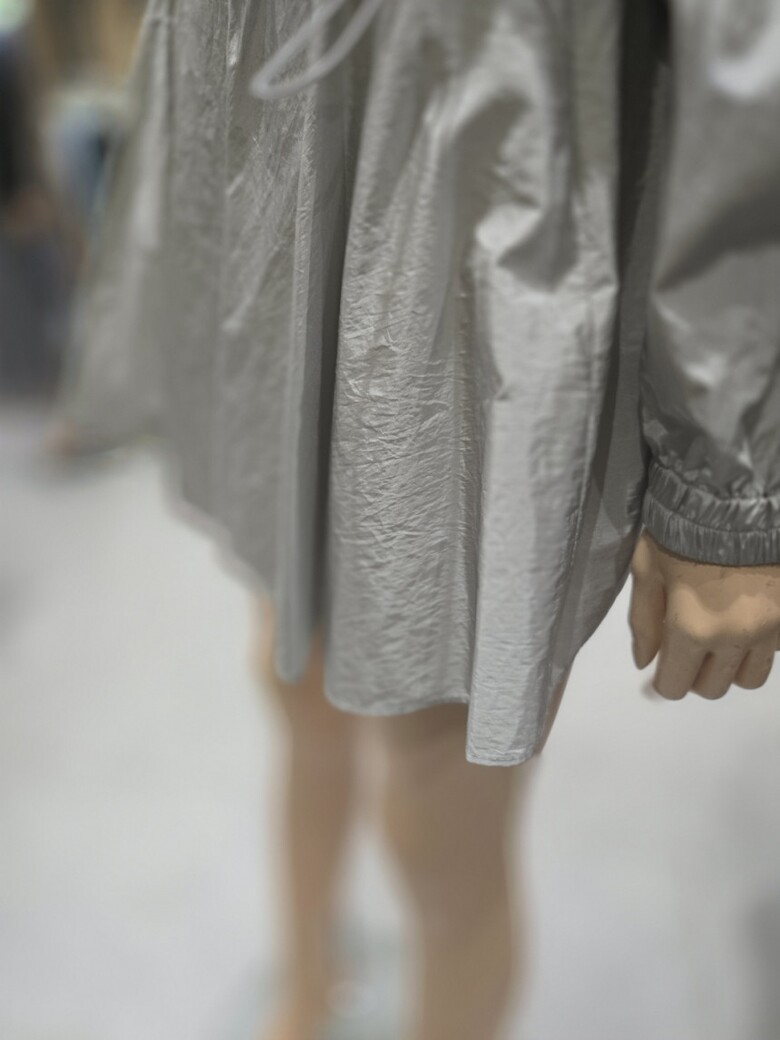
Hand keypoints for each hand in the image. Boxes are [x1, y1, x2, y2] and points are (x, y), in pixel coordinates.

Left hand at [629, 531, 779, 699]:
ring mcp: (771, 629)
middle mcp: (735, 637)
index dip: (665, 679)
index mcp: (692, 628)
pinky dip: (760, 644)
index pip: (675, 686)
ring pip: (750, 677)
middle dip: (695, 674)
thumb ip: (644, 619)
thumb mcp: (648, 567)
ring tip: (720, 635)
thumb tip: (645, 661)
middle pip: (713, 688)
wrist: (740, 496)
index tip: (663, 667)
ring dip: (730, 666)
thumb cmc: (685, 525)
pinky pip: (775, 650)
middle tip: (688, 648)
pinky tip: (746, 616)